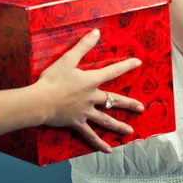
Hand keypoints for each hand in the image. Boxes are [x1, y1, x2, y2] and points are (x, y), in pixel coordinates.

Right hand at [36, 29, 143, 152]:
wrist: (40, 100)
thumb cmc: (53, 79)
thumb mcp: (67, 59)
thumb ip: (83, 46)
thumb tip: (96, 31)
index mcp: (91, 81)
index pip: (112, 71)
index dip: (126, 66)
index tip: (138, 63)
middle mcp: (92, 98)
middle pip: (114, 101)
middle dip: (129, 104)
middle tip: (142, 108)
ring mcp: (85, 112)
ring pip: (106, 120)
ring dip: (119, 126)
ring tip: (131, 131)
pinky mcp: (77, 123)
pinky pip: (90, 135)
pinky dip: (99, 143)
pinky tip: (108, 150)